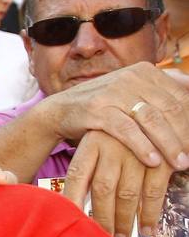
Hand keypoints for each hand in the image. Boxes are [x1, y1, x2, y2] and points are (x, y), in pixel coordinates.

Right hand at [40, 63, 188, 172]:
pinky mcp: (97, 109)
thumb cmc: (102, 105)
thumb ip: (159, 92)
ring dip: (169, 144)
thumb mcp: (131, 92)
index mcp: (146, 72)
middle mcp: (131, 78)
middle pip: (170, 109)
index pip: (181, 97)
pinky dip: (142, 146)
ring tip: (179, 164)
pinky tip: (153, 161)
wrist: (60, 110)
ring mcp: (113, 92)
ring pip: (151, 120)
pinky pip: (126, 130)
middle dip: (185, 136)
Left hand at [62, 130, 172, 236]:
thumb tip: (71, 201)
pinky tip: (146, 229)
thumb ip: (89, 169)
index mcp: (91, 143)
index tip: (67, 221)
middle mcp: (112, 146)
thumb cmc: (123, 134)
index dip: (70, 200)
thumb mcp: (102, 142)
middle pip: (102, 190)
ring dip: (124, 221)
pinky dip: (150, 213)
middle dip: (101, 218)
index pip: (76, 175)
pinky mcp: (161, 159)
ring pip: (127, 194)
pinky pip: (153, 191)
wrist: (158, 105)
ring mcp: (137, 153)